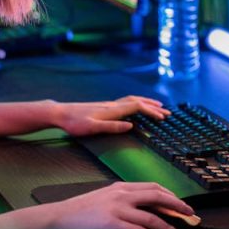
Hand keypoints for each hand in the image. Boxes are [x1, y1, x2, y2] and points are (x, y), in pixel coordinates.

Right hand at [48, 182, 195, 228]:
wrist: (58, 218)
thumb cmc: (79, 211)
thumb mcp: (103, 198)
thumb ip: (122, 199)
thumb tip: (141, 208)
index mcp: (120, 187)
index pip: (152, 187)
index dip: (170, 195)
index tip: (180, 203)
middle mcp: (121, 194)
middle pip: (157, 196)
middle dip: (177, 206)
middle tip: (190, 215)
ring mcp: (117, 208)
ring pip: (152, 216)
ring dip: (169, 226)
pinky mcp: (112, 224)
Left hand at [54, 95, 169, 135]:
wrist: (60, 113)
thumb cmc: (74, 123)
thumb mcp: (92, 128)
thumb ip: (112, 127)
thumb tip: (130, 126)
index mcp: (112, 110)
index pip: (137, 107)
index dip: (152, 111)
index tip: (162, 118)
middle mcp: (112, 105)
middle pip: (138, 102)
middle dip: (154, 107)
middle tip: (168, 113)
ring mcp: (109, 104)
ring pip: (132, 100)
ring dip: (147, 103)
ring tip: (157, 106)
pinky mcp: (104, 106)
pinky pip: (126, 102)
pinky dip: (137, 103)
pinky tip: (136, 107)